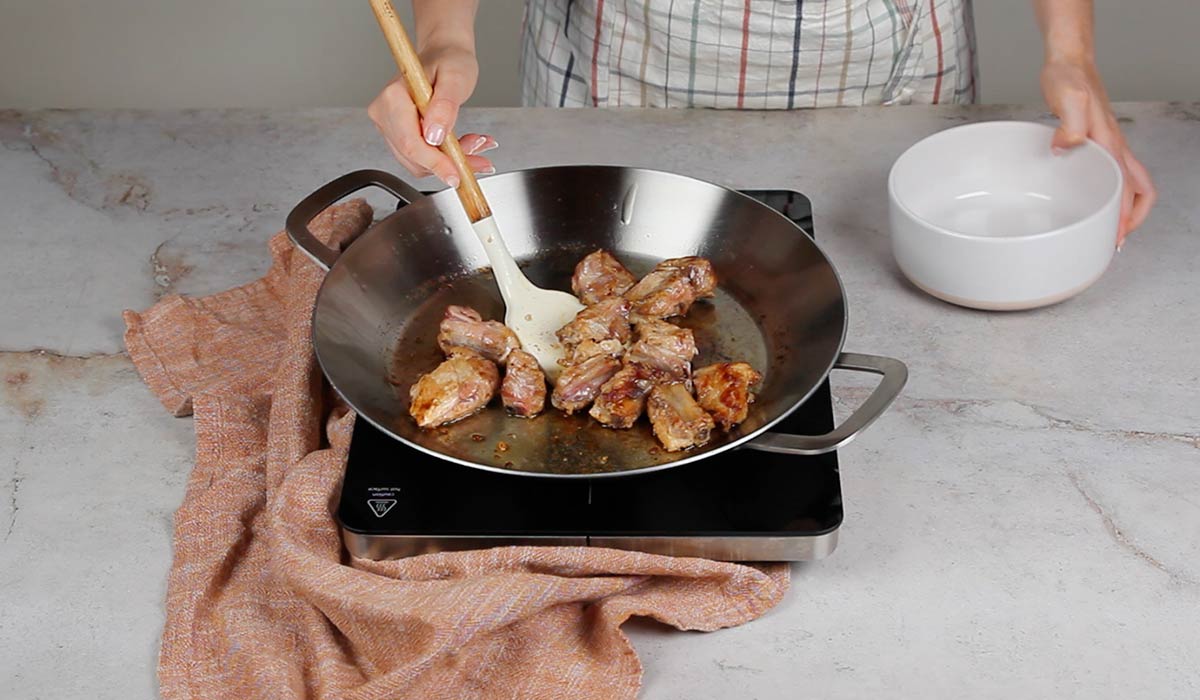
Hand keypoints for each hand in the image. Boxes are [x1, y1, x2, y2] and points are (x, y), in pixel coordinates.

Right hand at [368, 42, 495, 186]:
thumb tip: (434, 135)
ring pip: (419, 162)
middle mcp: (385, 113)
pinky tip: (465, 146)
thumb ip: (445, 106)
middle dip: (448, 163)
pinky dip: (446, 158)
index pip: (410, 143)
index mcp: (393, 97)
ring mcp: (390, 126)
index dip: (434, 164)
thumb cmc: (449, 60)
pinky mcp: (399, 134)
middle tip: (480, 156)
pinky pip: (422, 157)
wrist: (445, 55)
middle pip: (414, 157)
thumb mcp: (456, 78)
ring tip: (476, 144)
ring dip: (450, 161)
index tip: (456, 176)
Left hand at [1041, 59, 1155, 247]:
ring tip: (1105, 227)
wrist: (1069, 62)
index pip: (1129, 189)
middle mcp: (1114, 147)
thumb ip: (1069, 125)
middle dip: (1130, 219)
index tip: (1117, 237)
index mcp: (1111, 144)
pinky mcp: (1095, 142)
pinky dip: (1106, 190)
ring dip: (1122, 207)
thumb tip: (1065, 150)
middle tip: (1113, 240)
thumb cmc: (1069, 79)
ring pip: (1127, 183)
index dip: (1126, 217)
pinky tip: (1088, 196)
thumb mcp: (1067, 99)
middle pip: (1138, 190)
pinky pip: (1109, 172)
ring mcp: (1107, 145)